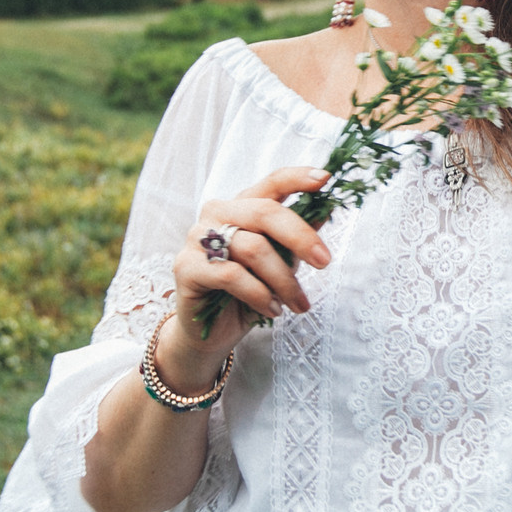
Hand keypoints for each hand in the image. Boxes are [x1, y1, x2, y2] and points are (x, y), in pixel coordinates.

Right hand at [158, 167, 331, 388]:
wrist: (212, 333)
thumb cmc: (248, 293)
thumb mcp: (280, 264)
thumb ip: (295, 238)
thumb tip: (326, 210)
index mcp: (241, 206)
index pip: (271, 183)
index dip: (297, 178)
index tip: (324, 178)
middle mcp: (217, 213)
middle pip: (265, 212)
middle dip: (300, 237)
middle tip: (325, 262)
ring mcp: (197, 238)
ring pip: (253, 248)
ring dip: (283, 280)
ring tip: (297, 303)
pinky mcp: (186, 267)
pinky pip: (231, 275)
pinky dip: (259, 294)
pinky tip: (271, 310)